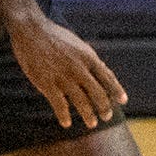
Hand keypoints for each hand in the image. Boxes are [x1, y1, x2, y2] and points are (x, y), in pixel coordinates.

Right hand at [7, 9, 125, 128]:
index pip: (107, 77)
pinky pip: (59, 104)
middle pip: (97, 92)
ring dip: (88, 115)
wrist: (31, 30)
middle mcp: (79, 68)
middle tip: (107, 117)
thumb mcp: (78, 45)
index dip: (116, 90)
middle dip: (104, 107)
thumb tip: (103, 70)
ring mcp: (63, 76)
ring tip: (92, 124)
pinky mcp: (46, 83)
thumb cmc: (56, 37)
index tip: (123, 101)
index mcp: (88, 57)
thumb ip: (89, 59)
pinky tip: (67, 124)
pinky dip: (64, 116)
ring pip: (81, 101)